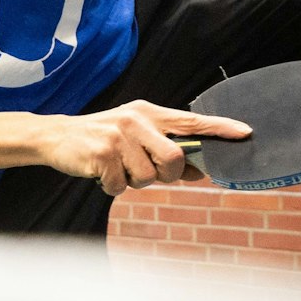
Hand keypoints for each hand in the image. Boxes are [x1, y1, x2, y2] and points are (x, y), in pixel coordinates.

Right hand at [42, 101, 250, 194]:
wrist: (55, 136)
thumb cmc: (100, 139)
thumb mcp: (133, 138)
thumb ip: (164, 151)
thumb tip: (198, 172)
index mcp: (147, 113)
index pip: (191, 121)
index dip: (220, 128)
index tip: (245, 132)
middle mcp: (136, 120)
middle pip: (175, 158)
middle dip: (167, 175)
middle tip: (148, 173)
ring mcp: (118, 136)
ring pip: (148, 177)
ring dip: (132, 182)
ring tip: (115, 168)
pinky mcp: (102, 154)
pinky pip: (121, 186)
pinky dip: (111, 187)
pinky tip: (100, 173)